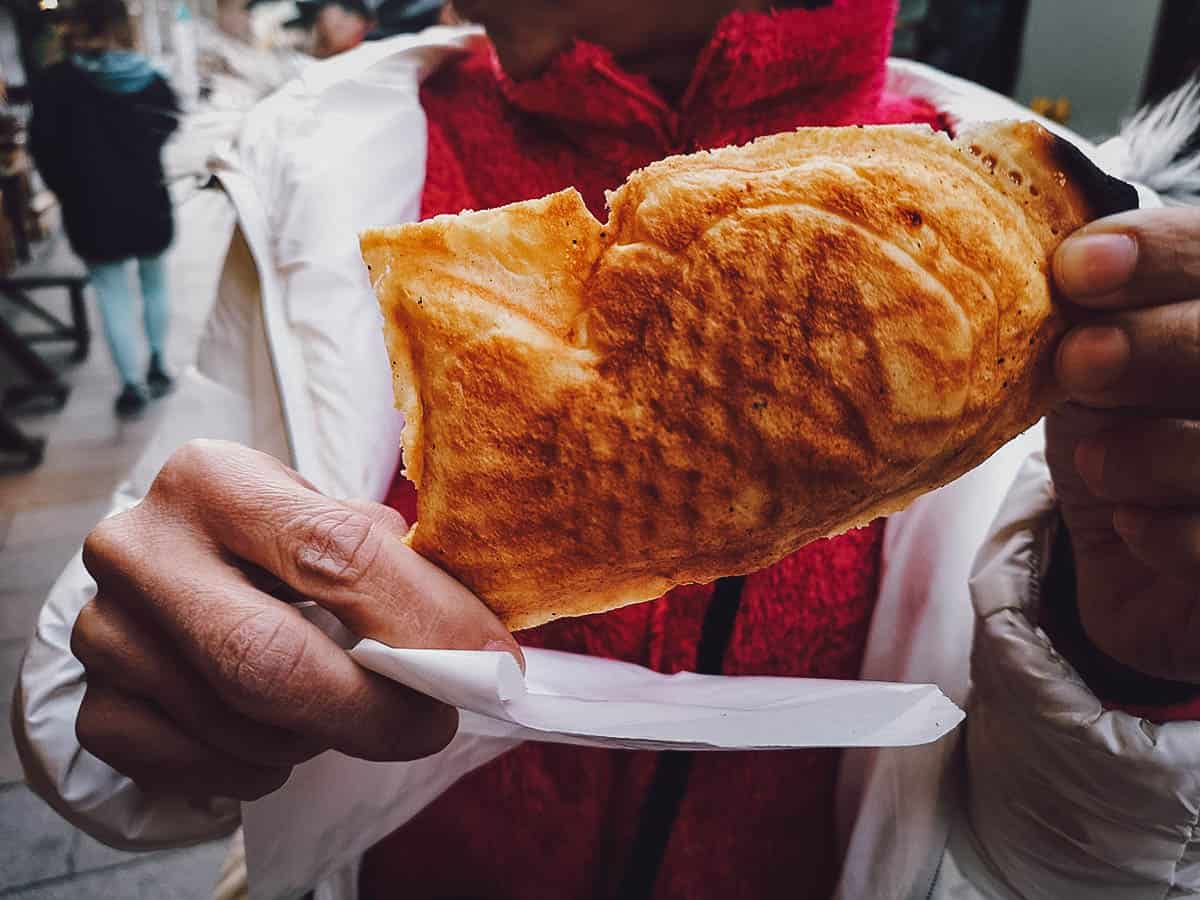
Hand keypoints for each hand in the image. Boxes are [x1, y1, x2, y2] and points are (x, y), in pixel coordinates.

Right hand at [72, 440, 518, 799]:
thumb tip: (474, 648)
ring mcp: (105, 629)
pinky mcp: (92, 703)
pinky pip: (196, 766)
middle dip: (373, 710)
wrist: (183, 572)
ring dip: (316, 735)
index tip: (490, 665)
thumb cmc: (280, 547)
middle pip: (266, 658)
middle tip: (434, 723)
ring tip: (341, 708)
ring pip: (238, 724)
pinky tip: (277, 736)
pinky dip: (259, 767)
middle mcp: (140, 546)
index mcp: (215, 477)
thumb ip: (397, 569)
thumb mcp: (334, 523)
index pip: (333, 553)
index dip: (424, 619)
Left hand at [1046, 207, 1199, 681]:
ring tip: (1095, 463)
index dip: (1161, 254)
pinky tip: (1131, 524)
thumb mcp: (1091, 361)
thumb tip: (1052, 267)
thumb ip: (1085, 314)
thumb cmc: (1119, 432)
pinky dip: (1171, 534)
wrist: (1139, 566)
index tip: (1076, 269)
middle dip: (1157, 346)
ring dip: (1156, 450)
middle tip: (1080, 361)